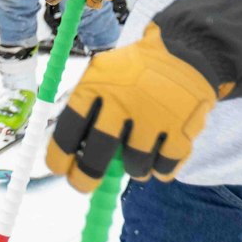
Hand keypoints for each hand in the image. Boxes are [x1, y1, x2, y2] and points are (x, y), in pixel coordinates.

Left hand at [47, 24, 223, 192]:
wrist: (185, 56)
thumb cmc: (133, 73)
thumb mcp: (102, 76)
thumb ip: (87, 110)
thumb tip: (70, 154)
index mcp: (97, 85)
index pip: (70, 126)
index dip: (60, 153)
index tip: (57, 168)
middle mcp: (124, 101)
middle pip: (98, 152)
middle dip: (86, 175)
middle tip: (82, 184)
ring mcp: (155, 116)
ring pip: (135, 165)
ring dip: (132, 169)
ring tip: (133, 159)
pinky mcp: (183, 129)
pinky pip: (165, 167)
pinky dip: (160, 169)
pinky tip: (157, 159)